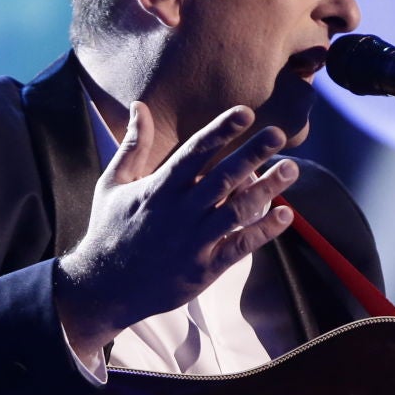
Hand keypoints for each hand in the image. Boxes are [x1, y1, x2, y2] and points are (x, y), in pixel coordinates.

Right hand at [55, 103, 298, 360]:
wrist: (102, 288)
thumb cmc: (109, 231)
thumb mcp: (113, 183)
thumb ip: (133, 145)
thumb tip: (139, 105)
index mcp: (158, 188)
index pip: (195, 153)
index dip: (221, 131)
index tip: (246, 113)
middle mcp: (179, 211)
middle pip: (222, 177)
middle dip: (252, 154)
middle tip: (278, 134)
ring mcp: (193, 241)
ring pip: (237, 211)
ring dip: (266, 188)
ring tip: (292, 169)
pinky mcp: (203, 268)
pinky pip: (238, 247)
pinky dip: (262, 232)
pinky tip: (285, 214)